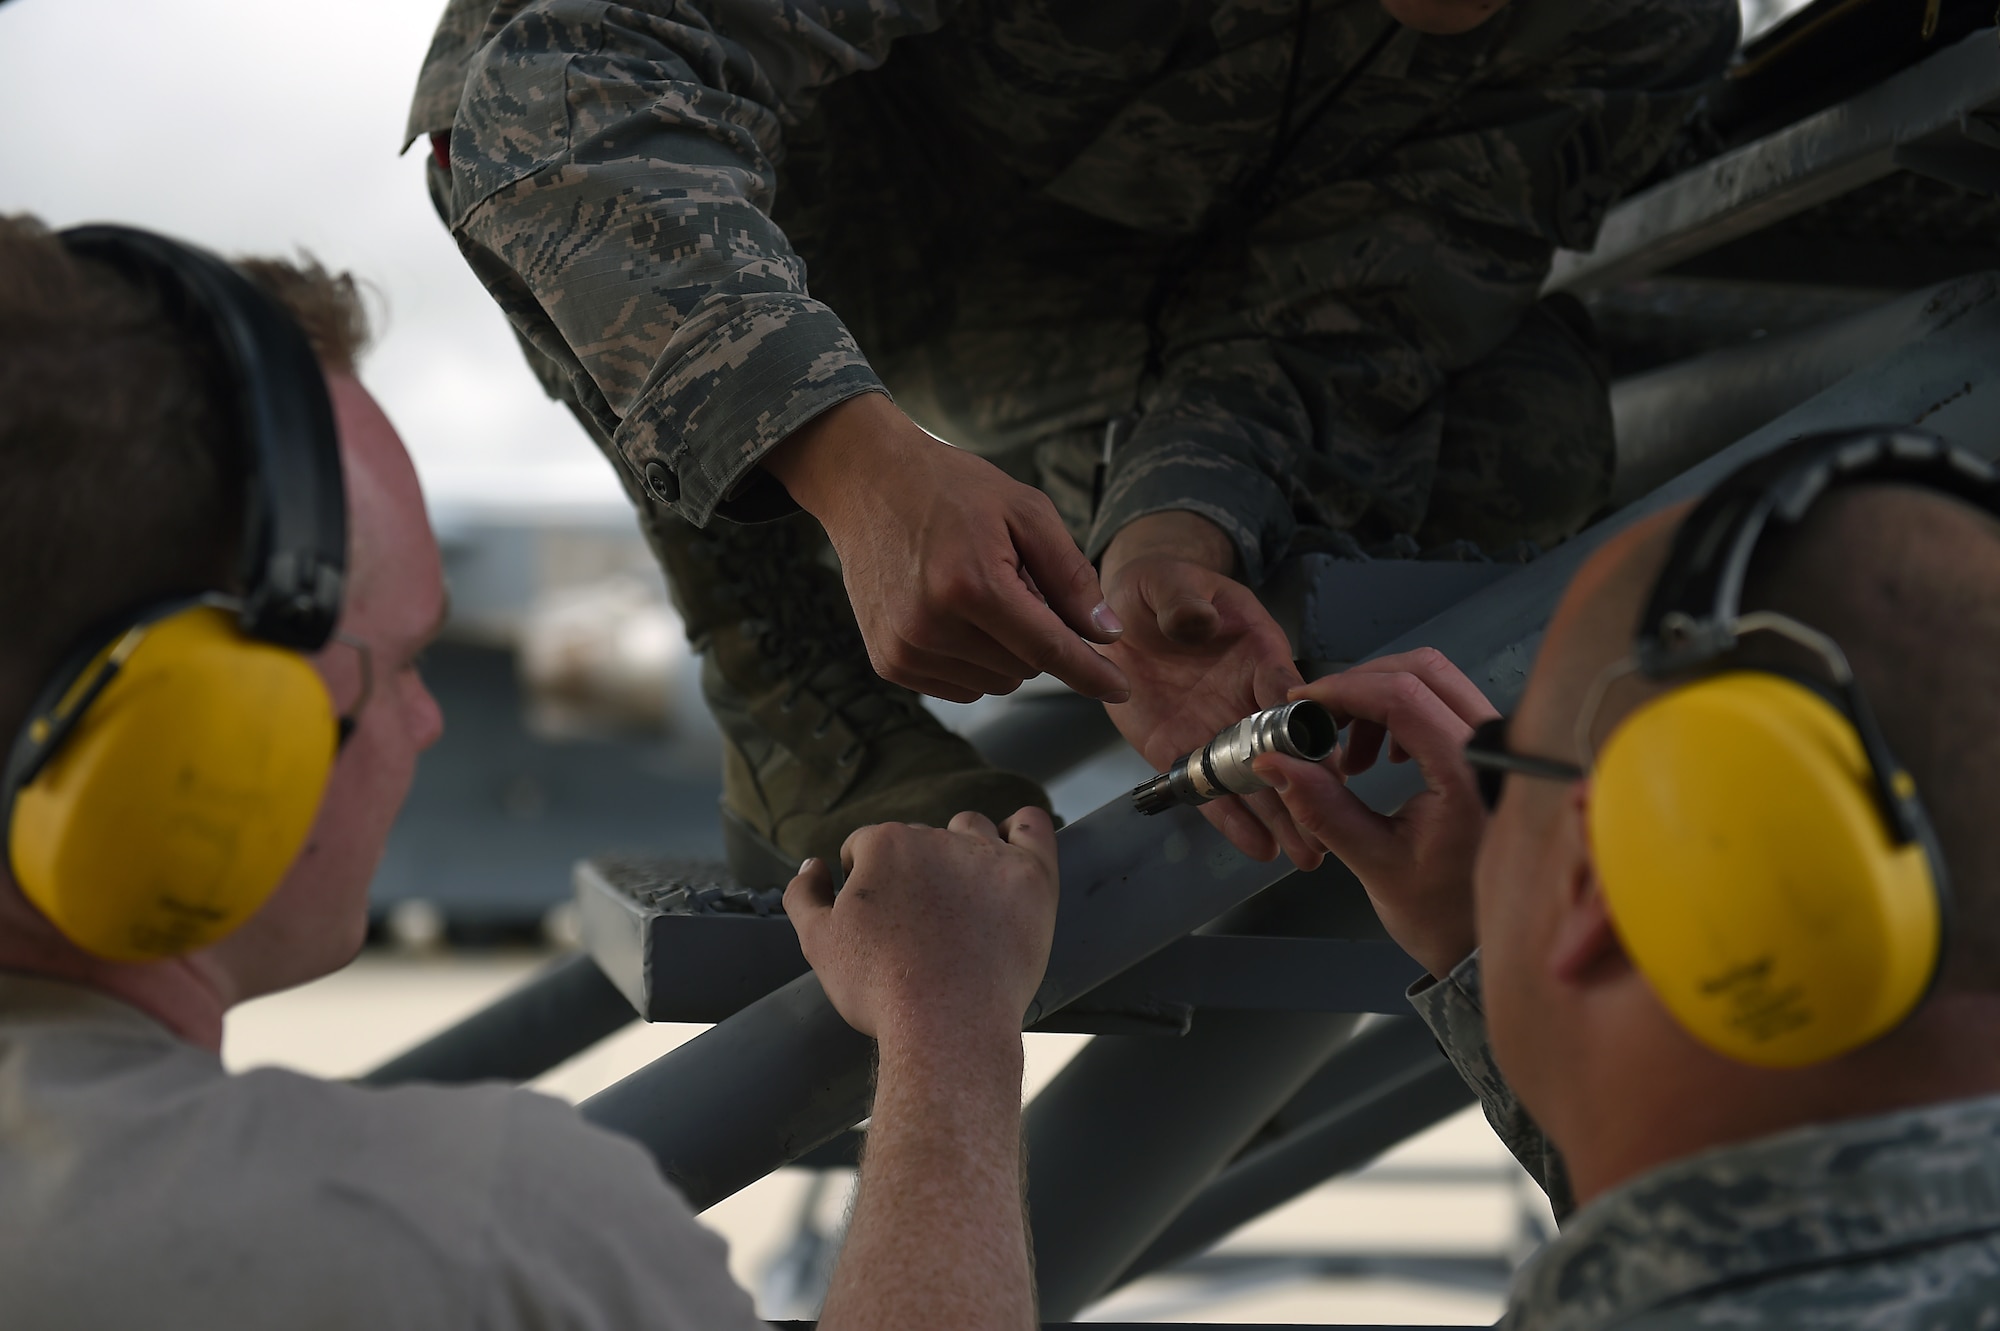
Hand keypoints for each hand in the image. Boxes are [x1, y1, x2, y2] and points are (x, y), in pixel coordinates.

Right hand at [763, 394, 1128, 703]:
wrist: (868, 482)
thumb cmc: (951, 489)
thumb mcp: (1026, 512)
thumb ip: (1071, 576)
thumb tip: (1106, 633)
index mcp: (971, 585)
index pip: (1048, 649)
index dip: (1091, 673)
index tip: (1120, 689)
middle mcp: (932, 626)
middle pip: (1025, 669)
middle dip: (1038, 637)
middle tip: (1016, 583)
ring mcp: (905, 649)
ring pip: (995, 683)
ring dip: (1005, 651)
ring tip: (980, 594)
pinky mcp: (889, 662)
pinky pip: (960, 687)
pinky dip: (974, 661)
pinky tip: (956, 616)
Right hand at [784, 807, 1059, 1047]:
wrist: (947, 1027)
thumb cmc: (883, 990)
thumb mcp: (818, 944)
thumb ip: (804, 895)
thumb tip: (813, 866)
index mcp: (885, 846)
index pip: (865, 846)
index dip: (863, 879)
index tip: (876, 914)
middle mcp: (937, 839)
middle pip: (917, 840)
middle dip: (911, 871)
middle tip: (916, 922)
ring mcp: (989, 856)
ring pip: (969, 829)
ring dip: (959, 850)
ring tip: (958, 896)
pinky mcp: (1031, 877)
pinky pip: (1032, 828)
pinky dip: (1022, 829)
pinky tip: (1013, 842)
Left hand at [1099, 512, 1318, 868]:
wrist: (1124, 612)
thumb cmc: (1161, 587)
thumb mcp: (1170, 581)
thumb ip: (1185, 600)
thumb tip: (1199, 621)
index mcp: (1257, 652)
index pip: (1286, 691)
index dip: (1306, 725)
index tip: (1328, 761)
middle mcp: (1245, 698)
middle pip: (1281, 748)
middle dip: (1305, 788)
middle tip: (1329, 829)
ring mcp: (1215, 728)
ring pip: (1252, 779)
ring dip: (1279, 817)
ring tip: (1306, 855)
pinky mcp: (1179, 748)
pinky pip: (1206, 787)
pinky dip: (1230, 818)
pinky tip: (1258, 846)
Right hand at [1252, 648, 1497, 976]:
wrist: (1488, 943)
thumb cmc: (1445, 914)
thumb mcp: (1375, 862)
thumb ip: (1323, 807)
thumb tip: (1275, 764)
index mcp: (1468, 774)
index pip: (1403, 697)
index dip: (1345, 690)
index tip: (1304, 703)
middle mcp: (1493, 749)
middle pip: (1424, 670)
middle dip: (1362, 684)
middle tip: (1322, 716)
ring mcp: (1498, 746)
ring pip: (1437, 680)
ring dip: (1382, 698)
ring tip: (1353, 752)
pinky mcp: (1492, 751)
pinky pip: (1447, 702)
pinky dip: (1405, 712)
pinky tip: (1384, 755)